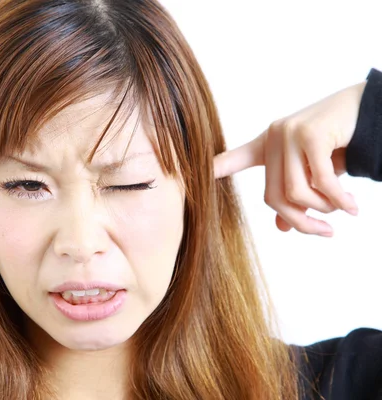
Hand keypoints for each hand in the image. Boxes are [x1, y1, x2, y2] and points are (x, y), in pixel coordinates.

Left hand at [214, 81, 365, 236]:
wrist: (372, 109)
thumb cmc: (340, 142)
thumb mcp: (314, 172)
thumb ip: (296, 196)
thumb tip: (282, 227)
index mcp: (267, 145)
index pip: (233, 159)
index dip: (212, 170)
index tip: (186, 176)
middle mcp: (272, 137)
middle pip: (274, 198)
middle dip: (303, 222)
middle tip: (326, 232)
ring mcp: (288, 134)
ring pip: (296, 193)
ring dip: (324, 210)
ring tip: (342, 209)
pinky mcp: (309, 134)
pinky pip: (320, 183)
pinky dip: (338, 200)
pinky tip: (352, 206)